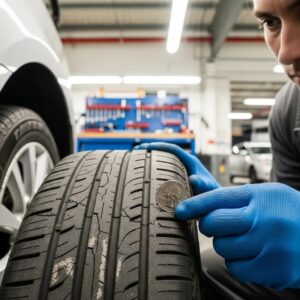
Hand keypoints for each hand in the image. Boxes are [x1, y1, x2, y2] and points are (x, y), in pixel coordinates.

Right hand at [134, 142, 219, 193]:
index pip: (173, 149)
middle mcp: (185, 164)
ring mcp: (181, 171)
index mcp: (191, 162)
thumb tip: (194, 179)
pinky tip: (145, 176)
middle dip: (151, 150)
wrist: (217, 205)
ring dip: (151, 160)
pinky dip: (154, 170)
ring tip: (136, 161)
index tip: (145, 148)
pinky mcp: (178, 179)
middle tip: (136, 152)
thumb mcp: (208, 190)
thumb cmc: (213, 198)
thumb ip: (202, 184)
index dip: (159, 146)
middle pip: (166, 153)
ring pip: (164, 162)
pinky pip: (164, 171)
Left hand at [176, 183, 299, 289]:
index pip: (216, 198)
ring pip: (222, 248)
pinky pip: (236, 268)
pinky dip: (239, 262)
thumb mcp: (261, 195)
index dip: (193, 205)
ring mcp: (270, 247)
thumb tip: (194, 182)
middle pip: (212, 224)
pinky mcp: (274, 270)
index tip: (179, 210)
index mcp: (258, 196)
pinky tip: (254, 253)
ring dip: (227, 244)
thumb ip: (228, 195)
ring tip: (246, 238)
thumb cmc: (285, 211)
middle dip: (211, 225)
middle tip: (222, 224)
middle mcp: (263, 219)